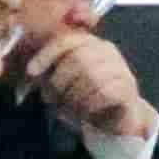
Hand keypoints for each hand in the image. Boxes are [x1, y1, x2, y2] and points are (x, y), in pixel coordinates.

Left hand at [18, 28, 154, 141]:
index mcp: (92, 44)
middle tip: (52, 98)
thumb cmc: (90, 97)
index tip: (31, 72)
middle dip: (59, 82)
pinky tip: (87, 112)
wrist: (121, 118)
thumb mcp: (67, 82)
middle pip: (77, 59)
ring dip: (74, 96)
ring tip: (71, 107)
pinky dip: (90, 105)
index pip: (67, 41)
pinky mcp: (127, 89)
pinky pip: (104, 93)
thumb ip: (52, 72)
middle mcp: (108, 52)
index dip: (46, 55)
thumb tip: (31, 71)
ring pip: (91, 77)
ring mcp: (121, 69)